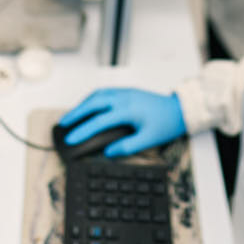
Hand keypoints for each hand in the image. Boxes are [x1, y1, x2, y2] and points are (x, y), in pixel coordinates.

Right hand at [58, 87, 186, 157]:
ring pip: (97, 95)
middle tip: (63, 124)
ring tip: (71, 116)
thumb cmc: (166, 124)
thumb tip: (109, 152)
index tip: (71, 139)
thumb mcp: (149, 139)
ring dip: (83, 104)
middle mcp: (124, 97)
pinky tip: (88, 107)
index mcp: (128, 109)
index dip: (83, 130)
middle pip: (93, 102)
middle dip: (76, 113)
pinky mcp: (127, 92)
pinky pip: (104, 92)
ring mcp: (125, 92)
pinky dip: (92, 99)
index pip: (99, 120)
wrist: (180, 109)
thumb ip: (128, 146)